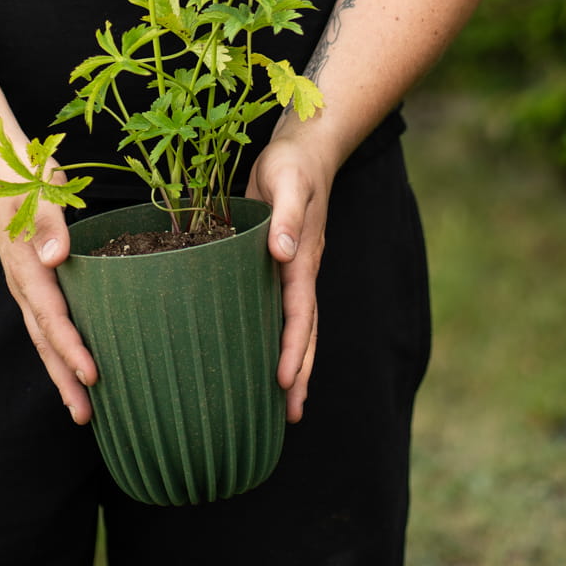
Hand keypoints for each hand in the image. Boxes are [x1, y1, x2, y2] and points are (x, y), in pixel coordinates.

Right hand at [0, 190, 98, 423]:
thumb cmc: (27, 176)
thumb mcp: (40, 189)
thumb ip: (49, 222)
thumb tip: (57, 256)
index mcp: (26, 265)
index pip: (51, 315)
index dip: (71, 347)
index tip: (92, 375)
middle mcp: (23, 283)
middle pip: (44, 339)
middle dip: (64, 379)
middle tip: (86, 416)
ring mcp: (25, 286)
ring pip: (43, 338)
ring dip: (61, 373)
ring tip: (83, 409)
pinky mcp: (33, 283)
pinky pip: (46, 324)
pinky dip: (60, 351)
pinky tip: (75, 368)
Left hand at [246, 133, 331, 422]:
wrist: (304, 149)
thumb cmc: (292, 163)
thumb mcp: (286, 181)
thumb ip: (287, 216)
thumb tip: (284, 253)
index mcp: (303, 258)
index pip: (300, 313)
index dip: (293, 349)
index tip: (284, 382)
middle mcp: (301, 271)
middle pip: (305, 332)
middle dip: (300, 374)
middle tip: (290, 416)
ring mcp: (292, 270)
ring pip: (296, 327)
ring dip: (293, 364)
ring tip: (282, 406)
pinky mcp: (276, 265)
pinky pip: (279, 310)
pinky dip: (275, 338)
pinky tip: (260, 357)